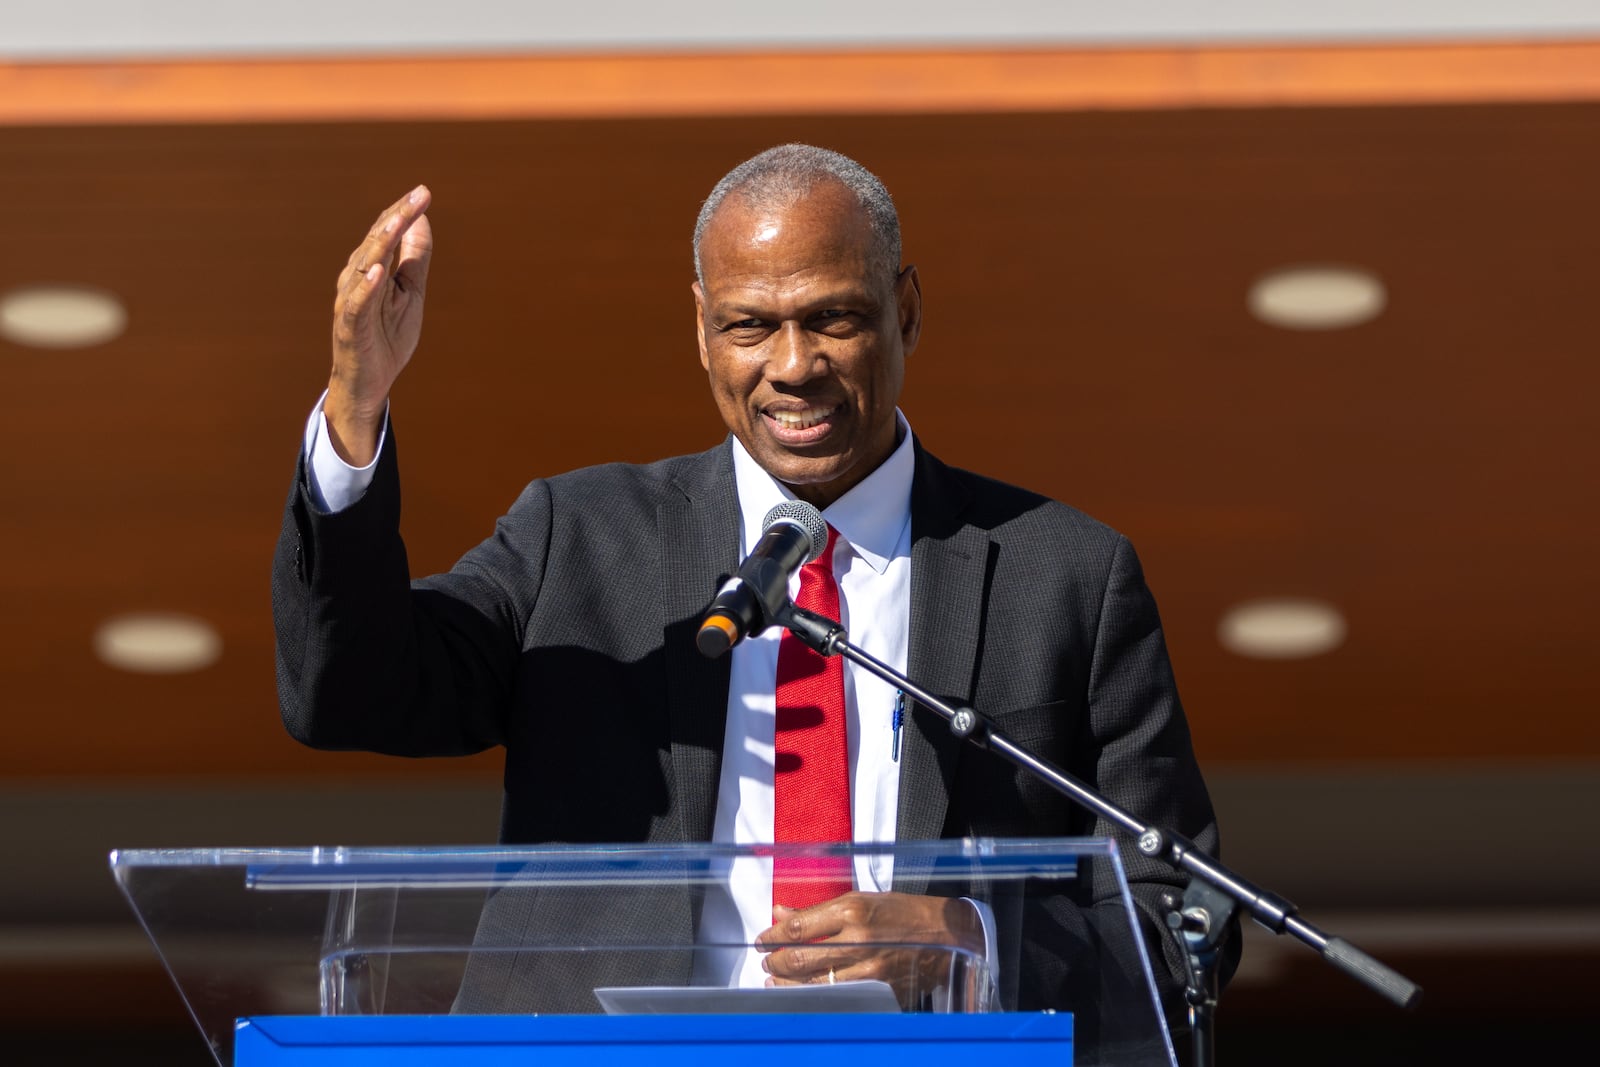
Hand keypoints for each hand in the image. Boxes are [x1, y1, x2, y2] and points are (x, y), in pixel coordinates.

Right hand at [326, 185, 433, 465]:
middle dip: (397, 218)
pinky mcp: (349, 328)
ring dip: (381, 243)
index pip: (387, 233)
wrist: (370, 383)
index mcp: (372, 269)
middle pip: (377, 242)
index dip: (404, 212)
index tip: (425, 192)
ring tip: (398, 221)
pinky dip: (366, 288)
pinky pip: (357, 305)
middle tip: (419, 196)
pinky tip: (378, 272)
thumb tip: (422, 220)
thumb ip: (415, 258)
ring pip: (364, 266)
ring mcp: (351, 302)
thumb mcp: (410, 292)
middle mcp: (356, 279)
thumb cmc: (387, 336)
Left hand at [755, 891, 984, 1007]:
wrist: (946, 934)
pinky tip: (802, 992)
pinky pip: (837, 996)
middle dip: (774, 962)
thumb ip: (819, 910)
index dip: (772, 936)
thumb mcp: (861, 899)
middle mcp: (858, 939)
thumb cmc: (902, 912)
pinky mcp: (879, 989)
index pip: (798, 927)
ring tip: (775, 979)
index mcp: (852, 910)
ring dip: (787, 983)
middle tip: (765, 961)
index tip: (762, 940)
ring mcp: (869, 968)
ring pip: (814, 983)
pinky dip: (813, 995)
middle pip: (800, 958)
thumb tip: (781, 913)